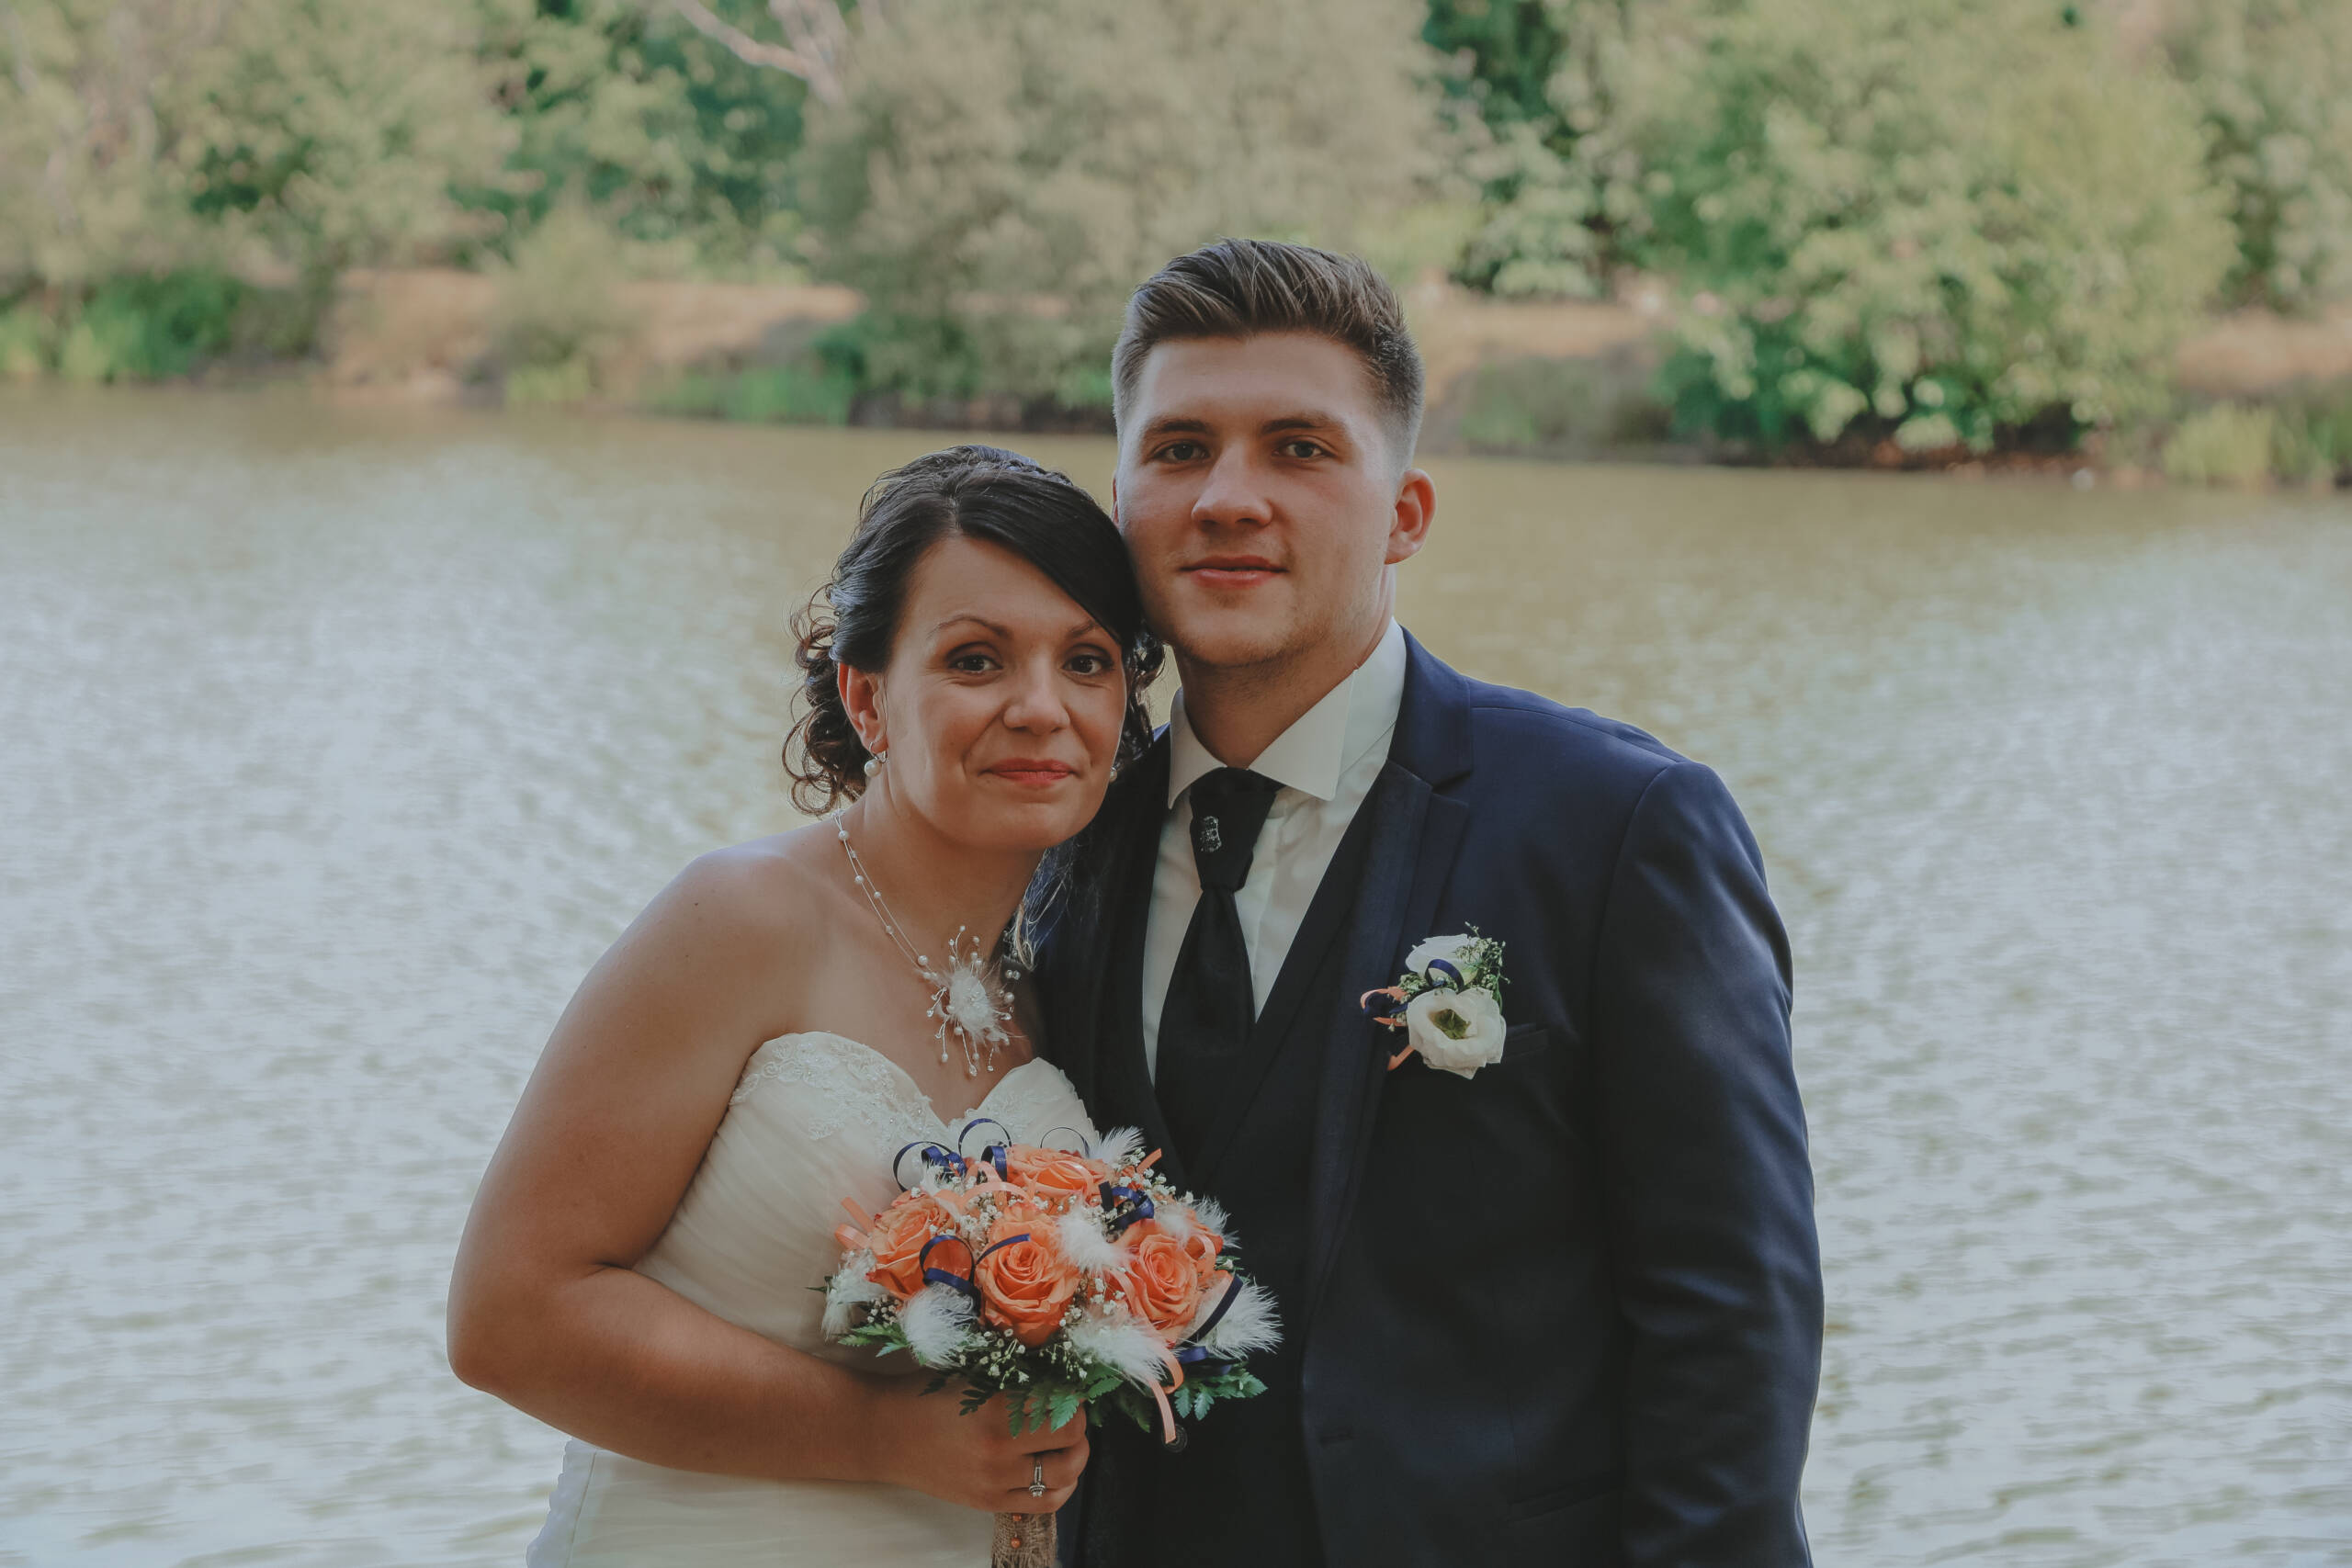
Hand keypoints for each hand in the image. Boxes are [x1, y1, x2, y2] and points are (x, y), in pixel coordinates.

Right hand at [867, 1378, 1089, 1514]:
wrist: (882, 1435)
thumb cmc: (923, 1396)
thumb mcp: (969, 1375)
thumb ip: (1012, 1377)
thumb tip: (1058, 1373)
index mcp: (994, 1409)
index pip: (1063, 1405)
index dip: (1073, 1394)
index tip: (1068, 1387)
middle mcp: (998, 1450)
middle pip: (1071, 1439)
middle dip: (1078, 1423)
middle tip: (1070, 1411)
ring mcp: (994, 1481)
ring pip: (1065, 1475)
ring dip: (1076, 1455)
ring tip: (1067, 1442)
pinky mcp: (988, 1503)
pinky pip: (1044, 1503)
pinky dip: (1061, 1487)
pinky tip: (1056, 1470)